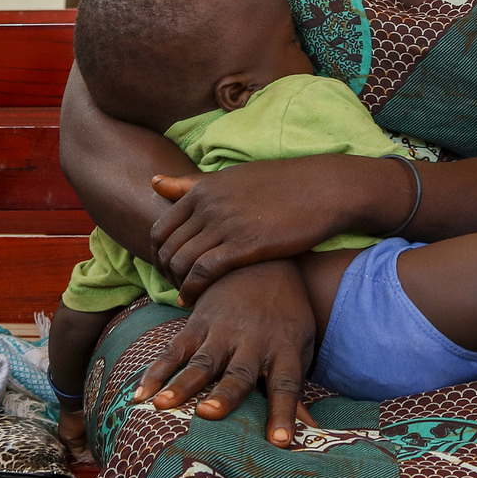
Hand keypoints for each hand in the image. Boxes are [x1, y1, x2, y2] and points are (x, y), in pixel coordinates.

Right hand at [132, 260, 319, 446]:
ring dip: (183, 383)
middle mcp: (254, 341)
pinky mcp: (199, 322)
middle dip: (225, 394)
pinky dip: (157, 370)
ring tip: (163, 405)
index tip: (282, 442)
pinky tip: (141, 393)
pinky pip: (175, 349)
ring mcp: (224, 330)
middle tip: (209, 414)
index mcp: (285, 350)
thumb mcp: (299, 346)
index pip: (287, 386)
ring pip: (203, 361)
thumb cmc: (286, 316)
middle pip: (240, 372)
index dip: (284, 412)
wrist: (265, 263)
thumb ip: (295, 390)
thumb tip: (313, 432)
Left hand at [152, 155, 381, 301]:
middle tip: (178, 288)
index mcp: (203, 189)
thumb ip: (191, 184)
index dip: (160, 255)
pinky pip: (203, 272)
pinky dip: (193, 289)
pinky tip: (197, 299)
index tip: (172, 269)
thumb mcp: (232, 178)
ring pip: (181, 262)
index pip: (161, 228)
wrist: (324, 189)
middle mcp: (209, 206)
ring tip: (189, 295)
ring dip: (179, 284)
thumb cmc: (282, 184)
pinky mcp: (245, 245)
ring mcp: (225, 225)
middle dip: (166, 274)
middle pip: (167, 249)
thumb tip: (153, 181)